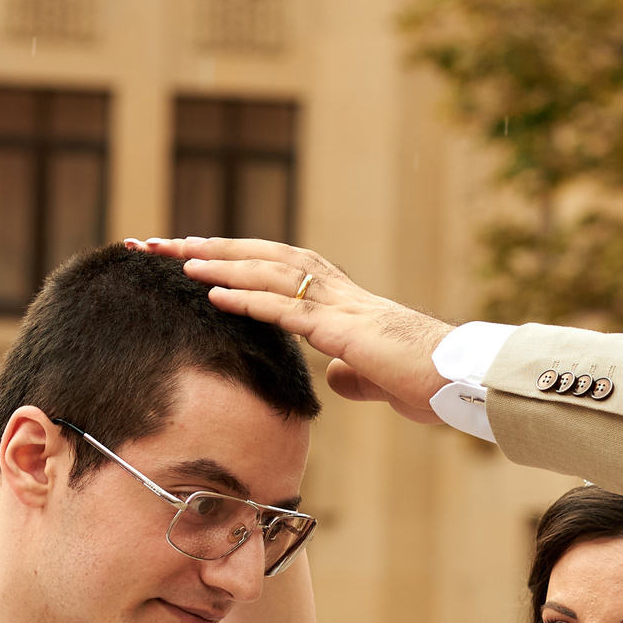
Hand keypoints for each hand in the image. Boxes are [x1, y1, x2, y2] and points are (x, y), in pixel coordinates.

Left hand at [128, 237, 451, 425]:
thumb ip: (350, 371)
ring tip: (173, 255)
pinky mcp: (345, 329)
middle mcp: (337, 291)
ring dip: (218, 261)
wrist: (465, 381)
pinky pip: (287, 307)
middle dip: (209, 247)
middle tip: (158, 241)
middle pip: (263, 256)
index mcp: (341, 301)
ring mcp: (341, 306)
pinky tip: (211, 291)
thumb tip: (333, 374)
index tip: (189, 256)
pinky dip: (246, 296)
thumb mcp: (378, 379)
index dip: (232, 260)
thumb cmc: (429, 381)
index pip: (276, 269)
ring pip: (269, 270)